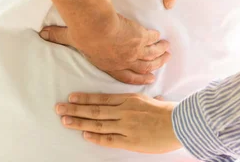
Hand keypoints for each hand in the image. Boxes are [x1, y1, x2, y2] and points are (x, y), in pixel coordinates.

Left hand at [40, 15, 170, 84]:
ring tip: (167, 51)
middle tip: (161, 65)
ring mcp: (134, 50)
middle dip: (154, 66)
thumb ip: (57, 36)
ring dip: (159, 54)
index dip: (138, 79)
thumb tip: (41, 33)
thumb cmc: (83, 34)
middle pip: (143, 67)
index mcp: (109, 65)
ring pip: (150, 55)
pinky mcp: (140, 37)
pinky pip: (151, 39)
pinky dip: (157, 39)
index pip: (126, 75)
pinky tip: (160, 37)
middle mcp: (124, 61)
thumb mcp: (68, 37)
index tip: (148, 80)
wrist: (97, 26)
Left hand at [56, 93, 181, 153]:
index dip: (85, 98)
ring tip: (66, 121)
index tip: (71, 97)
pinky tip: (85, 135)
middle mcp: (124, 111)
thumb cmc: (169, 112)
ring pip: (98, 124)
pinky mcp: (130, 141)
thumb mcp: (154, 100)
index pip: (102, 98)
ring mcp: (126, 126)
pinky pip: (109, 139)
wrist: (181, 123)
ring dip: (80, 122)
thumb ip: (147, 100)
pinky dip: (96, 137)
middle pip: (95, 110)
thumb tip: (152, 99)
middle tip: (59, 108)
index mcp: (129, 99)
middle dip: (75, 109)